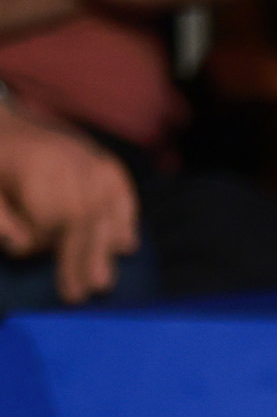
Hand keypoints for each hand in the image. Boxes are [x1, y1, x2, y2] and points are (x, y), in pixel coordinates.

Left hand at [0, 105, 137, 304]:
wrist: (8, 121)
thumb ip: (0, 217)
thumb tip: (24, 247)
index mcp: (40, 169)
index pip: (49, 220)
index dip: (38, 241)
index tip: (25, 251)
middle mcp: (75, 166)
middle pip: (84, 224)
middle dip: (81, 261)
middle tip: (79, 295)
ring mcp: (97, 165)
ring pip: (106, 217)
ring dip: (103, 250)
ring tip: (102, 283)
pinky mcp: (111, 168)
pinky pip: (124, 201)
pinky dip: (124, 223)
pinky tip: (125, 245)